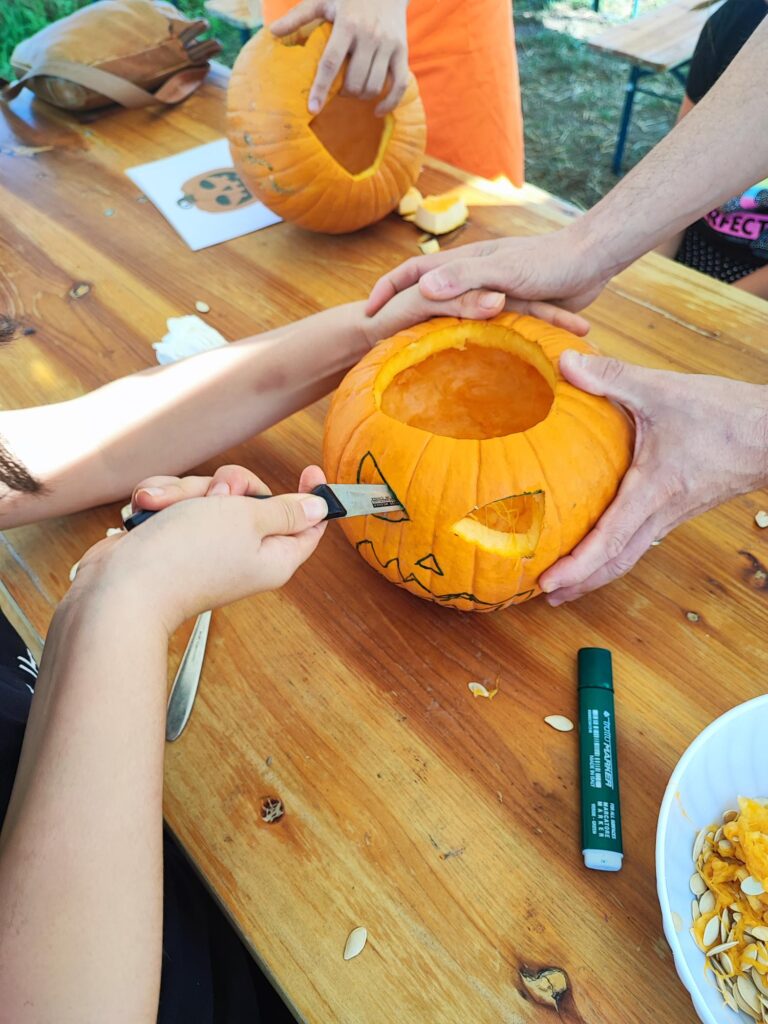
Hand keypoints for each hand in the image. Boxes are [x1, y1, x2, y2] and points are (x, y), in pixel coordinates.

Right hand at [72, 465, 329, 629]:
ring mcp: (205, 544)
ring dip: (185, 491)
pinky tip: (148, 510)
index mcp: (273, 556)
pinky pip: (178, 501)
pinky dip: (162, 500)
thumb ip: (284, 510)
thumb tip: (319, 508)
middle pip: (253, 497)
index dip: (311, 495)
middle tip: (216, 496)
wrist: (121, 585)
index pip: (307, 525)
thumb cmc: (187, 554)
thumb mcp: (248, 520)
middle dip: (229, 484)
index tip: (309, 468)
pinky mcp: (172, 536)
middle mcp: (242, 551)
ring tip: (165, 508)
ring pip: (209, 493)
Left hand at [271, 0, 408, 115]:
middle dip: (343, 93)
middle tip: (338, 89)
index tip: (312, 108)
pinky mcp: (402, 51)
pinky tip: (378, 110)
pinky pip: (399, 85)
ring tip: (353, 90)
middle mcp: (370, 35)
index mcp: (347, 24)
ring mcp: (388, 44)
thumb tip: (272, 32)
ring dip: (360, 96)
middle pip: (354, 81)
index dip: (321, 88)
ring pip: (373, 86)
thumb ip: (298, 16)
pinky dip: (389, 102)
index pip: (331, 63)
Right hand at [358, 281, 589, 349]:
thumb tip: (426, 288)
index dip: (384, 291)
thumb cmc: (550, 262)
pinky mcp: (510, 314)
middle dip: (407, 320)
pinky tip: (464, 373)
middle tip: (383, 350)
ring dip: (442, 339)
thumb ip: (468, 279)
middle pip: (430, 299)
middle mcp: (471, 279)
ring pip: (457, 320)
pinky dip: (474, 350)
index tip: (365, 315)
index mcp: (463, 265)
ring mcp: (488, 296)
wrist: (593, 264)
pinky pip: (482, 335)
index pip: (409, 273)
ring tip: (418, 369)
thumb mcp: (502, 271)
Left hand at [539, 352, 767, 604]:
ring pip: (630, 554)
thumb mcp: (662, 390)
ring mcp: (671, 514)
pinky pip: (641, 538)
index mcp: (653, 491)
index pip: (611, 540)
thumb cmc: (726, 415)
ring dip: (598, 572)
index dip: (578, 566)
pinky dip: (615, 550)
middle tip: (547, 595)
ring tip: (567, 582)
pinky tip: (600, 542)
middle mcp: (662, 512)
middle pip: (618, 562)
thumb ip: (611, 378)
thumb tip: (566, 364)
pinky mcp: (679, 507)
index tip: (549, 583)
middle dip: (581, 583)